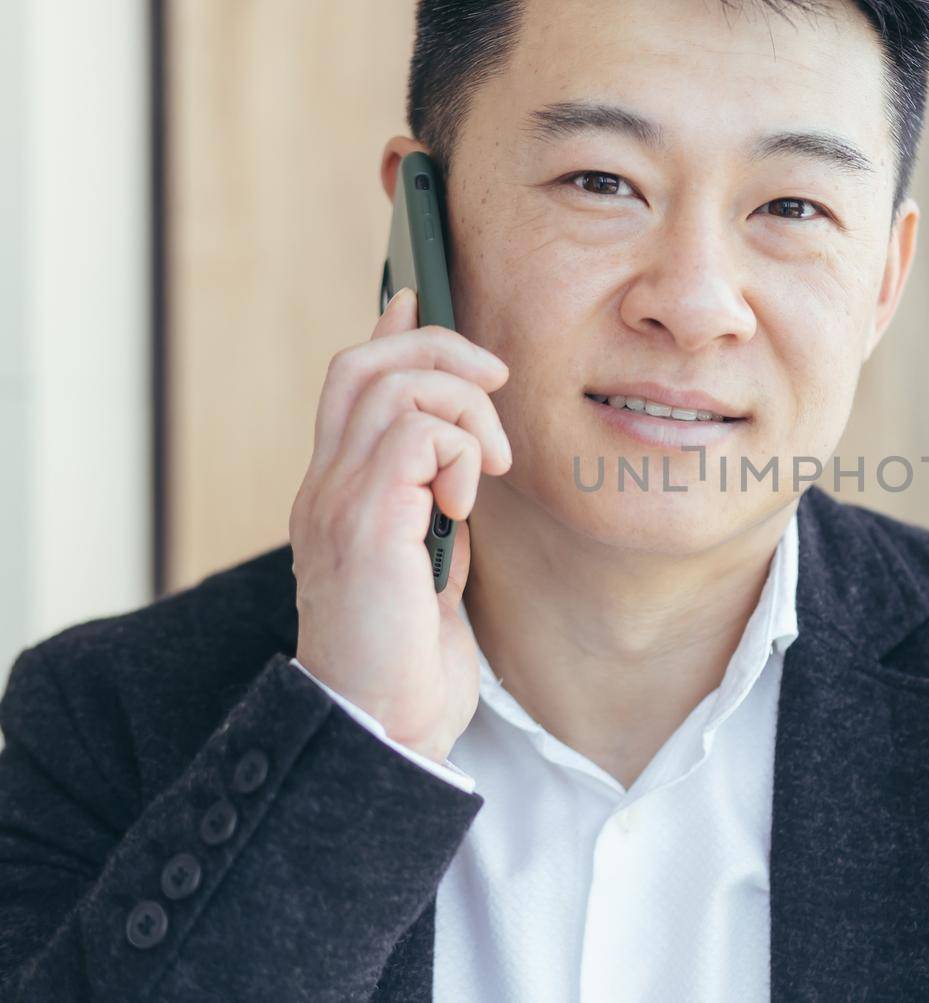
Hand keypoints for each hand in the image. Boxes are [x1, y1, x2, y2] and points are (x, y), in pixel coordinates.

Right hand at [288, 287, 511, 762]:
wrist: (384, 730)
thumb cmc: (410, 661)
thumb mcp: (431, 563)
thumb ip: (434, 503)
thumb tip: (460, 454)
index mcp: (340, 495)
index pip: (350, 385)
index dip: (390, 336)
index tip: (420, 303)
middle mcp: (326, 488)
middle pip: (364, 367)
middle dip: (440, 351)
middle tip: (497, 384)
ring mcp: (338, 503)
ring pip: (394, 389)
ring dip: (463, 411)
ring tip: (491, 469)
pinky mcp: (366, 523)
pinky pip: (412, 435)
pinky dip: (457, 452)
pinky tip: (467, 502)